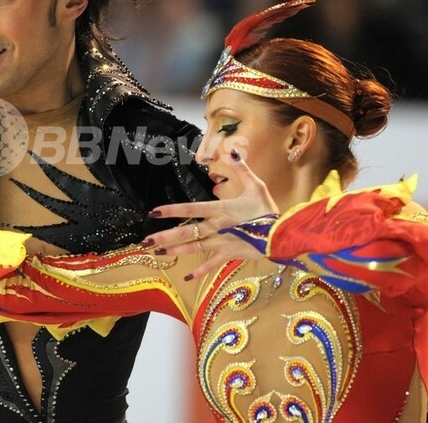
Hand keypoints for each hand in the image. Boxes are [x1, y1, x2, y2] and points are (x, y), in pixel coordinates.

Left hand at [144, 151, 278, 279]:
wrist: (281, 234)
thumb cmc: (267, 209)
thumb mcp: (256, 186)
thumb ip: (242, 169)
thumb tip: (232, 151)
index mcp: (221, 210)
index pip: (191, 209)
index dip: (171, 210)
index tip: (153, 212)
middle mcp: (217, 227)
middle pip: (187, 232)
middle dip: (165, 236)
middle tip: (146, 241)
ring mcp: (222, 243)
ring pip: (194, 248)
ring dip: (175, 251)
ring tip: (158, 253)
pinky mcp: (230, 255)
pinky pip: (213, 264)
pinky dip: (201, 271)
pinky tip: (188, 277)